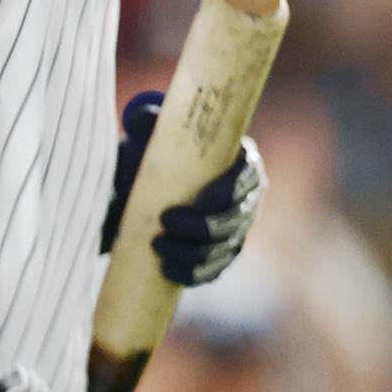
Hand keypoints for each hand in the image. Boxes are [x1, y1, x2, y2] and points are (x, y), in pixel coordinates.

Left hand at [101, 91, 266, 286]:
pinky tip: (167, 269)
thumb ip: (148, 121)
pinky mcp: (222, 253)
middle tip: (164, 222)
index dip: (229, 192)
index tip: (199, 201)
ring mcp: (238, 228)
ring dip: (193, 252)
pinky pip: (215, 269)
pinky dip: (194, 273)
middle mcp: (248, 196)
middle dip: (204, 227)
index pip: (247, 177)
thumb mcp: (152, 135)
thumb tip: (143, 117)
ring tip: (157, 245)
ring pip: (226, 247)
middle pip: (238, 218)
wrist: (148, 188)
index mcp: (241, 160)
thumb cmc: (157, 154)